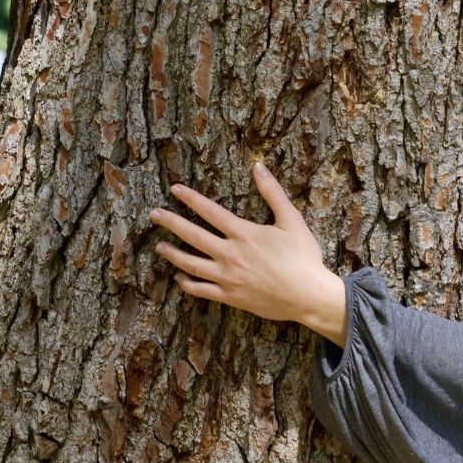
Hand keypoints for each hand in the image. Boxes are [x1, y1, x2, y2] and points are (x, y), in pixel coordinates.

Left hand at [148, 163, 348, 346]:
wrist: (309, 296)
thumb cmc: (303, 257)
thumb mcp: (292, 220)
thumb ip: (273, 192)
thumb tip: (258, 166)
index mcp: (244, 233)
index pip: (210, 211)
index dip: (191, 199)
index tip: (175, 190)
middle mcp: (230, 254)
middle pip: (192, 235)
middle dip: (170, 223)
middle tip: (154, 214)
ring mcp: (227, 277)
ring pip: (191, 264)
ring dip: (172, 253)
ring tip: (159, 246)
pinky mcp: (230, 296)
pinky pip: (201, 290)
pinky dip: (187, 283)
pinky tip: (179, 277)